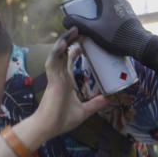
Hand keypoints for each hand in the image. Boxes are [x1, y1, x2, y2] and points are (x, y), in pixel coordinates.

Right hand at [27, 28, 107, 143]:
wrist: (48, 128)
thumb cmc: (62, 120)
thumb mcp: (84, 111)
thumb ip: (95, 104)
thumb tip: (109, 100)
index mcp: (65, 81)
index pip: (69, 61)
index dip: (75, 51)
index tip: (83, 42)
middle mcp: (59, 76)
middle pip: (64, 53)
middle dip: (71, 40)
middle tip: (80, 29)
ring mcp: (55, 77)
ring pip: (58, 53)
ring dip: (64, 41)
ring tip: (73, 30)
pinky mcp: (52, 80)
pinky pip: (53, 62)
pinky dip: (57, 52)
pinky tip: (63, 43)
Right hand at [61, 0, 153, 59]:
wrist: (139, 43)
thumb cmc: (116, 37)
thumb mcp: (93, 31)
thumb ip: (77, 24)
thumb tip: (65, 20)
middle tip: (75, 2)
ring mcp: (122, 1)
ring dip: (94, 0)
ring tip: (87, 12)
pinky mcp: (127, 10)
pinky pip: (112, 4)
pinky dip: (103, 6)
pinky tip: (101, 19)